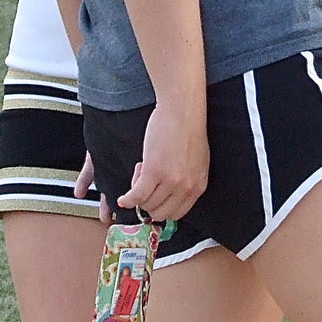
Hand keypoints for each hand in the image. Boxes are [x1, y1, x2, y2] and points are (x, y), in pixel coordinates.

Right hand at [116, 102, 208, 222]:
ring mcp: (170, 181)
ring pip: (147, 204)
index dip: (162, 208)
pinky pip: (136, 196)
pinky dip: (126, 199)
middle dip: (149, 203)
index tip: (153, 201)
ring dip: (138, 193)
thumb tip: (172, 193)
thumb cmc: (187, 128)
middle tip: (146, 183)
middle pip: (161, 213)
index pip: (178, 213)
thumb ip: (188, 178)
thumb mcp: (196, 160)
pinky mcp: (153, 171)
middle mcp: (186, 187)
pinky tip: (122, 197)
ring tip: (141, 171)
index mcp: (198, 185)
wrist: (182, 109)